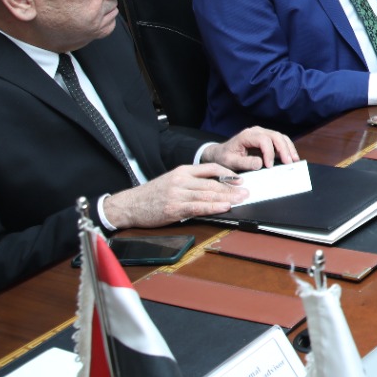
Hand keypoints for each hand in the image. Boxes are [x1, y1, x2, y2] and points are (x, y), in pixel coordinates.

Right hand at [102, 164, 248, 227]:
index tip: (240, 179)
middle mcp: (181, 180)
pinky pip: (198, 207)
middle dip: (232, 188)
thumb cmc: (152, 194)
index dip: (227, 174)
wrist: (129, 205)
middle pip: (212, 183)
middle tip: (247, 191)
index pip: (210, 168)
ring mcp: (177, 194)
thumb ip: (190, 181)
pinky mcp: (174, 208)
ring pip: (207, 194)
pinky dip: (213, 207)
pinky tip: (224, 207)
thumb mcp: (172, 180)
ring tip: (241, 199)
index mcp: (182, 171)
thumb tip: (215, 187)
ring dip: (227, 197)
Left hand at [206, 127, 298, 171]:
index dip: (269, 152)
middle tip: (289, 163)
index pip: (263, 140)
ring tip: (294, 160)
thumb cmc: (224, 157)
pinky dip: (287, 148)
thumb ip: (244, 162)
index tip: (269, 166)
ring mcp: (263, 133)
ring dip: (288, 148)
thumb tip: (260, 163)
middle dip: (284, 149)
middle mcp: (256, 131)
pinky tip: (291, 157)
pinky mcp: (267, 138)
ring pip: (280, 137)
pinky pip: (280, 140)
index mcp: (246, 135)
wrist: (220, 153)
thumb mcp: (230, 162)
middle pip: (275, 136)